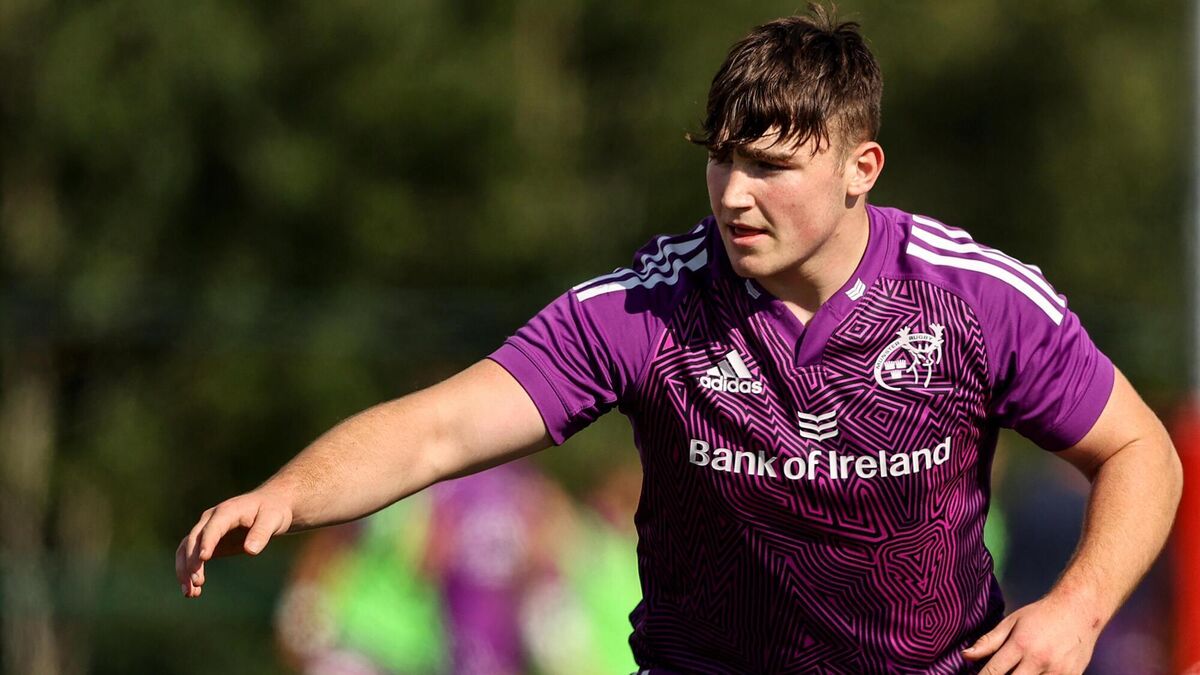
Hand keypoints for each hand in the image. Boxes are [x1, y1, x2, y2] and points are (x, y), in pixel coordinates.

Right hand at [175, 489, 293, 597]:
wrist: (270, 506)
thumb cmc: (273, 511)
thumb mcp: (273, 519)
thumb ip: (262, 532)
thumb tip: (250, 550)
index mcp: (228, 511)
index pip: (213, 527)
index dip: (207, 541)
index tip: (204, 558)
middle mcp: (211, 519)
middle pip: (193, 539)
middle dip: (192, 561)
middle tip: (197, 582)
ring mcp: (207, 530)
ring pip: (186, 549)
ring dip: (184, 570)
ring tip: (190, 593)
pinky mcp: (208, 542)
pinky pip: (192, 556)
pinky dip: (189, 572)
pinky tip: (194, 591)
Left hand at [962, 593, 1103, 674]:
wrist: (1079, 610)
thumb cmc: (1041, 615)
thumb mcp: (1011, 622)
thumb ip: (989, 641)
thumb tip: (965, 656)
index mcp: (1021, 645)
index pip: (994, 671)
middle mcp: (1039, 660)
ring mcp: (1058, 672)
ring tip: (1015, 671)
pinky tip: (1030, 673)